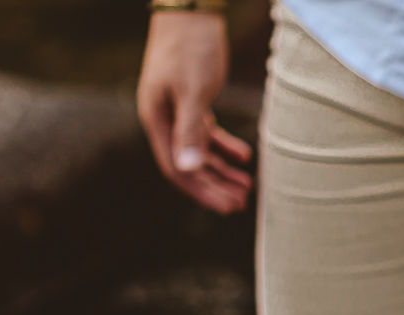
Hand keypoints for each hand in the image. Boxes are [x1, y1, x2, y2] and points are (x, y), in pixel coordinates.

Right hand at [138, 12, 253, 213]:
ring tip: (247, 187)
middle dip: (214, 186)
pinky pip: (207, 131)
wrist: (190, 10)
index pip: (177, 168)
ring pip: (199, 150)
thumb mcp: (193, 90)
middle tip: (241, 205)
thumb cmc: (191, 47)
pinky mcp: (192, 99)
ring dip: (222, 170)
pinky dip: (225, 146)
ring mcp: (176, 109)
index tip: (227, 207)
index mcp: (157, 120)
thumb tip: (189, 169)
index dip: (201, 191)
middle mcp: (163, 119)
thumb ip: (191, 130)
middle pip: (189, 164)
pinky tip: (245, 157)